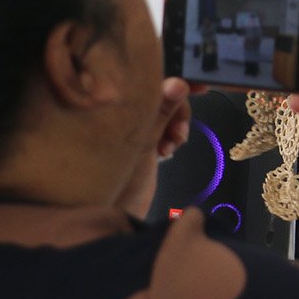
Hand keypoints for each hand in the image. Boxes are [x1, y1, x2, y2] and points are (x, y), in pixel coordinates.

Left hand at [116, 77, 194, 218]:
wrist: (100, 222)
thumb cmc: (105, 185)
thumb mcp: (140, 144)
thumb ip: (160, 111)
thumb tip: (178, 82)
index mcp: (108, 103)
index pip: (143, 76)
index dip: (171, 75)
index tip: (197, 83)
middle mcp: (115, 110)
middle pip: (157, 91)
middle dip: (177, 107)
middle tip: (181, 129)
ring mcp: (125, 126)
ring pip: (162, 110)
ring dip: (176, 123)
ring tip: (174, 143)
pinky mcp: (135, 141)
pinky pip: (161, 127)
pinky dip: (170, 135)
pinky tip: (168, 150)